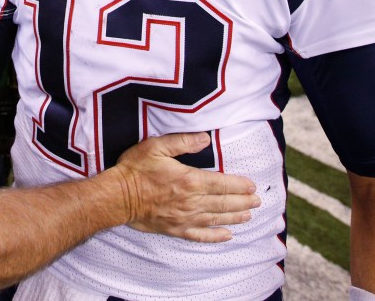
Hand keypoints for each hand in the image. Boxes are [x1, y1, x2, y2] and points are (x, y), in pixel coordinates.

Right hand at [112, 132, 258, 242]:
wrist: (117, 197)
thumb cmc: (135, 170)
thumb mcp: (156, 146)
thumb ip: (182, 142)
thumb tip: (205, 138)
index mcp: (189, 180)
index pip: (222, 183)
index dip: (239, 185)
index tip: (252, 186)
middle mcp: (191, 202)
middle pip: (223, 203)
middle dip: (243, 202)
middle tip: (257, 201)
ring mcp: (184, 218)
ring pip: (216, 219)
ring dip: (235, 217)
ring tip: (249, 216)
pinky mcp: (176, 230)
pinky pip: (201, 236)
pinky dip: (216, 236)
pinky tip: (227, 235)